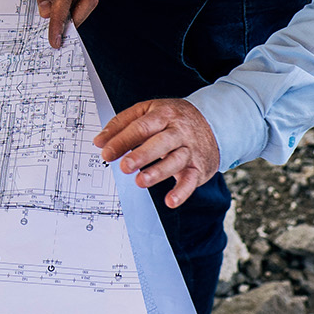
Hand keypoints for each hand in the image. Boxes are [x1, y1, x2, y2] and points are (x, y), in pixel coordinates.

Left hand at [95, 98, 220, 207]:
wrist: (213, 121)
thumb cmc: (172, 118)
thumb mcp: (148, 111)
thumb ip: (122, 124)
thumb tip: (99, 142)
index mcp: (163, 115)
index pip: (141, 127)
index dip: (123, 140)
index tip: (106, 153)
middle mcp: (178, 131)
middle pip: (161, 142)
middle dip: (142, 155)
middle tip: (125, 166)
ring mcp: (190, 149)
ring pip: (176, 161)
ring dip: (158, 172)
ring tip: (140, 181)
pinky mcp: (199, 167)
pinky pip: (191, 180)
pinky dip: (182, 192)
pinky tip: (170, 201)